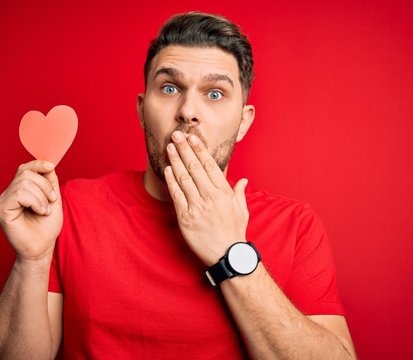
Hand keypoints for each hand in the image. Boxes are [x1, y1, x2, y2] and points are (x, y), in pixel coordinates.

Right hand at [0, 160, 62, 261]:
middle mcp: (8, 194)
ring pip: (23, 183)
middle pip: (25, 173)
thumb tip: (48, 164)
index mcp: (19, 190)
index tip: (51, 166)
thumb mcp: (52, 199)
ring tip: (45, 210)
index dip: (38, 164)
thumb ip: (49, 181)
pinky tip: (39, 211)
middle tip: (51, 200)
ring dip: (41, 196)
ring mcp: (3, 202)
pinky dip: (34, 201)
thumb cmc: (47, 227)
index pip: (24, 169)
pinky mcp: (1, 211)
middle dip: (44, 185)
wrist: (42, 248)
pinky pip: (18, 194)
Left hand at [164, 131, 248, 265]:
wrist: (226, 254)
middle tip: (176, 135)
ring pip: (184, 178)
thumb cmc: (234, 232)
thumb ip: (239, 192)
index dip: (199, 149)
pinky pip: (176, 195)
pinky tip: (168, 169)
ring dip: (175, 160)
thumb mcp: (242, 210)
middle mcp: (210, 196)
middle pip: (194, 167)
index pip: (210, 165)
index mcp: (224, 192)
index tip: (193, 138)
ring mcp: (197, 206)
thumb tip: (244, 180)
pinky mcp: (185, 217)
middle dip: (185, 149)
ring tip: (169, 147)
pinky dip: (171, 180)